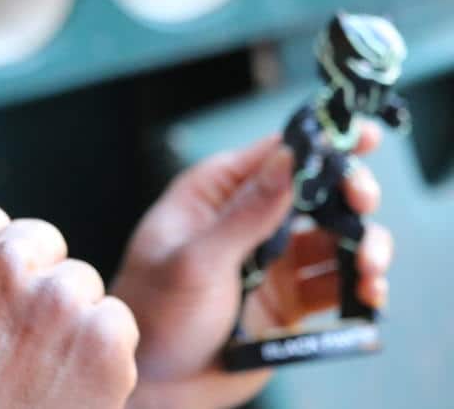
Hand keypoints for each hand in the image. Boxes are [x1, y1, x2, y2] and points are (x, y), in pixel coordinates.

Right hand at [0, 203, 139, 408]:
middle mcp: (2, 260)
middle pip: (43, 243)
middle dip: (36, 281)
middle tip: (18, 338)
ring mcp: (57, 298)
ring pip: (82, 283)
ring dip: (71, 319)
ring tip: (40, 370)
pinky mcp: (103, 337)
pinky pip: (116, 324)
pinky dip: (104, 356)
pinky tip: (70, 387)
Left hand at [112, 127, 393, 408]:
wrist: (154, 383)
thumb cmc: (152, 313)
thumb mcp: (195, 260)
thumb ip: (245, 214)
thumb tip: (289, 158)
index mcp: (214, 194)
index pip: (272, 152)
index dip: (318, 140)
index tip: (359, 138)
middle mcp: (246, 219)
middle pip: (314, 189)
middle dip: (348, 191)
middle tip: (363, 204)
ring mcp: (271, 259)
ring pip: (334, 235)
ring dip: (362, 242)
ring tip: (367, 266)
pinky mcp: (289, 299)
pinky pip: (337, 282)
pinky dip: (360, 283)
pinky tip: (368, 293)